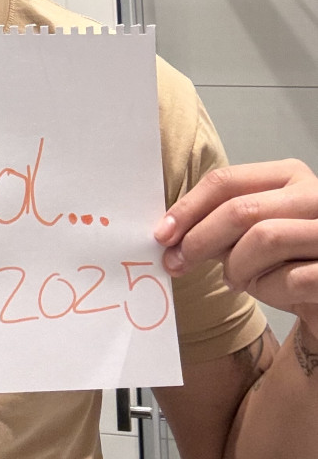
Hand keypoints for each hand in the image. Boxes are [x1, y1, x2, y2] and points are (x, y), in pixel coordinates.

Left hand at [154, 159, 317, 336]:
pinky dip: (266, 289)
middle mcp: (314, 195)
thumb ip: (221, 222)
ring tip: (232, 279)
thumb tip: (169, 233)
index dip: (189, 207)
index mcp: (288, 175)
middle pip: (241, 209)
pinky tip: (260, 290)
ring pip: (265, 239)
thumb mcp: (253, 231)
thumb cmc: (287, 260)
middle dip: (200, 239)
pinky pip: (291, 278)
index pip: (226, 181)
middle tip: (177, 263)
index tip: (162, 233)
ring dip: (237, 267)